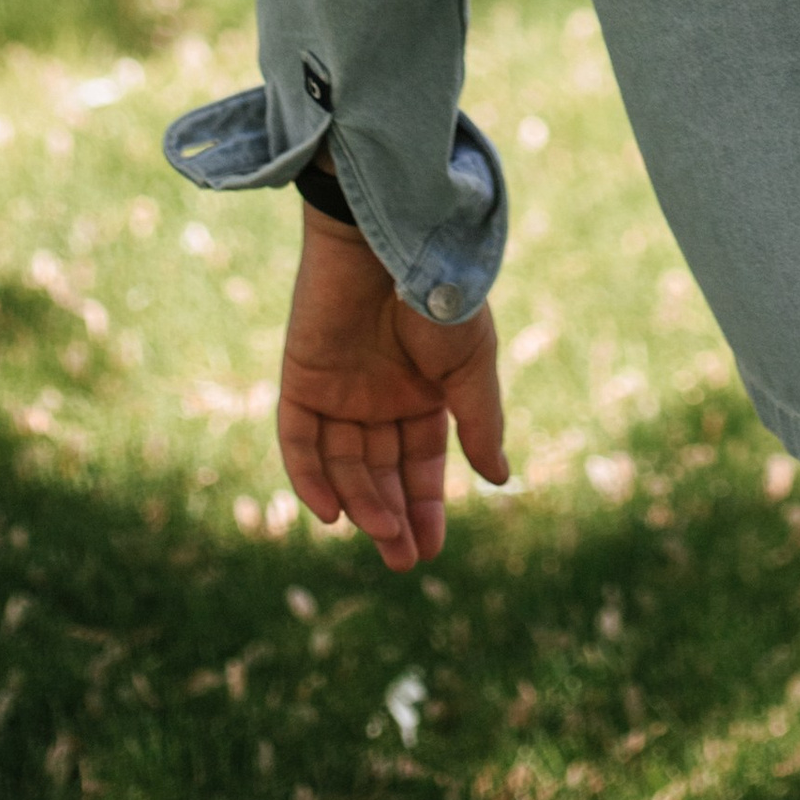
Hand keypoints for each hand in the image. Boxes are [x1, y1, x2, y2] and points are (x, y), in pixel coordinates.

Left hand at [275, 193, 508, 572]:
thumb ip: (479, 422)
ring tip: (381, 535)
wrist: (389, 238)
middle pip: (381, 471)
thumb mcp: (470, 366)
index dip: (425, 506)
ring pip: (345, 463)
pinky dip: (310, 478)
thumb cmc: (440, 296)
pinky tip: (332, 513)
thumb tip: (500, 478)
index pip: (421, 463)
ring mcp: (339, 389)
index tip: (432, 550)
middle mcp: (380, 396)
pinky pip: (299, 441)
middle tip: (404, 560)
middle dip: (393, 517)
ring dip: (361, 502)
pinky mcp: (301, 379)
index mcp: (425, 391)